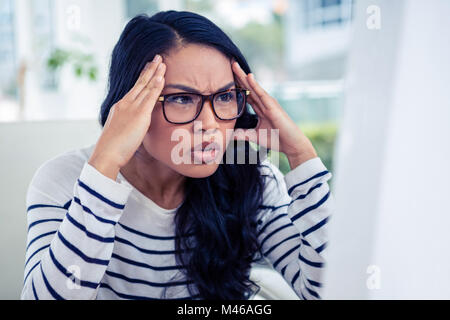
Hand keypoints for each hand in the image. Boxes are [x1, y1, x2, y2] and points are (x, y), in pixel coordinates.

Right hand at [88, 55, 165, 179]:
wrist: (106, 154)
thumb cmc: (112, 148)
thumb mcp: (120, 132)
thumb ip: (129, 125)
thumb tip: (137, 126)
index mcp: (120, 107)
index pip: (134, 89)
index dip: (143, 77)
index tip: (149, 68)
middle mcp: (125, 104)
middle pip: (140, 83)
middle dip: (150, 69)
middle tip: (157, 58)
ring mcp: (132, 108)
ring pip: (146, 87)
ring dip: (155, 73)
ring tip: (162, 62)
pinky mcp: (139, 115)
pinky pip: (150, 97)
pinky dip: (156, 86)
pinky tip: (162, 77)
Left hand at [231, 61, 316, 167]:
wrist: (292, 145)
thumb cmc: (277, 139)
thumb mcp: (255, 136)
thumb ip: (242, 134)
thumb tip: (229, 135)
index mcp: (260, 108)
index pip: (246, 94)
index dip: (237, 85)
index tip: (225, 77)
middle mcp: (264, 103)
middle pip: (248, 87)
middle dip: (238, 76)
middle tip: (229, 63)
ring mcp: (269, 103)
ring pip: (253, 87)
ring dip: (243, 76)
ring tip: (234, 65)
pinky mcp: (273, 106)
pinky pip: (261, 94)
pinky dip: (255, 85)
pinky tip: (248, 76)